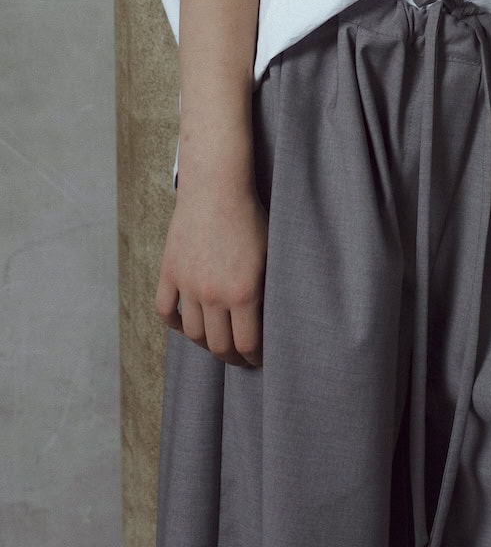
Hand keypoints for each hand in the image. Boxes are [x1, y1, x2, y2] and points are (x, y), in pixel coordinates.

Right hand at [155, 175, 267, 366]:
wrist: (217, 187)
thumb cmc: (250, 216)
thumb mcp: (269, 254)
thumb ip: (266, 290)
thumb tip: (267, 319)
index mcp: (243, 293)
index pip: (246, 344)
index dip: (253, 358)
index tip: (257, 359)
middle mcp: (213, 295)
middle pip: (218, 345)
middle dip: (231, 356)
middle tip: (238, 356)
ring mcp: (187, 285)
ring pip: (192, 333)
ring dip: (204, 342)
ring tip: (215, 341)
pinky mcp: (169, 272)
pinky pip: (166, 311)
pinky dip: (174, 323)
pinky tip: (186, 323)